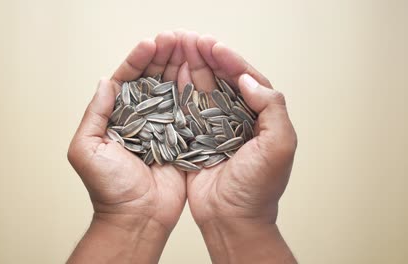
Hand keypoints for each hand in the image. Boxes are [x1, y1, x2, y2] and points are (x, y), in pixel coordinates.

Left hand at [67, 31, 187, 262]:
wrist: (137, 217)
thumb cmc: (108, 188)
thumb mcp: (87, 149)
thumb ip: (95, 114)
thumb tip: (105, 82)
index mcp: (117, 118)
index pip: (128, 81)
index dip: (138, 61)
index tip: (150, 44)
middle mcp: (140, 119)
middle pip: (152, 80)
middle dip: (162, 57)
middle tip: (174, 38)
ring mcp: (162, 127)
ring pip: (171, 91)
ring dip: (178, 68)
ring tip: (189, 47)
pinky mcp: (182, 139)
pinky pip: (188, 112)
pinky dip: (193, 92)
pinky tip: (199, 73)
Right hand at [180, 32, 297, 262]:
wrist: (232, 218)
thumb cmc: (258, 188)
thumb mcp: (279, 146)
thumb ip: (271, 108)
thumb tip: (248, 80)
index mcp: (260, 117)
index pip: (246, 79)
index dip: (231, 60)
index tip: (214, 46)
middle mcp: (237, 118)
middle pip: (222, 80)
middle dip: (208, 58)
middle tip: (191, 39)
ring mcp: (214, 127)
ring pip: (202, 90)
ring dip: (192, 68)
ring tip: (179, 48)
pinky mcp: (194, 138)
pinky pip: (186, 109)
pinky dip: (179, 91)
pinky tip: (171, 75)